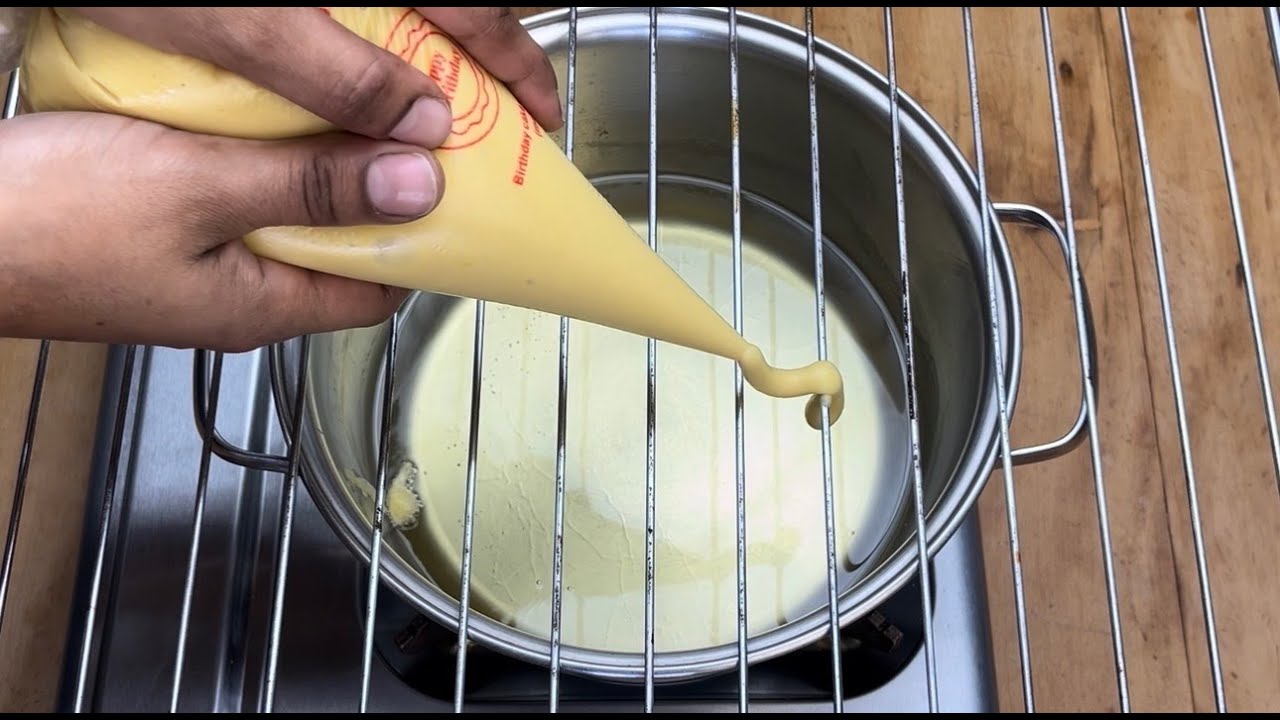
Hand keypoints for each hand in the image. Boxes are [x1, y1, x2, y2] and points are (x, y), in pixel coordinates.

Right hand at [0, 111, 443, 352]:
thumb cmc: (44, 225)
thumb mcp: (199, 190)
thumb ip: (309, 185)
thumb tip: (417, 185)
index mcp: (260, 307)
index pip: (379, 290)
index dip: (420, 240)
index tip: (449, 184)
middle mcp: (235, 296)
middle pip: (336, 246)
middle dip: (372, 190)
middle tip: (398, 128)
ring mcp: (194, 265)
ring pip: (284, 214)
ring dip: (312, 166)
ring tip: (337, 111)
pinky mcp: (155, 230)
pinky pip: (231, 194)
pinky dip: (256, 156)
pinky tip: (256, 113)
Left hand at [70, 7, 564, 146]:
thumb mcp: (250, 26)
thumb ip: (343, 76)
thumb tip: (423, 128)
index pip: (481, 11)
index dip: (520, 67)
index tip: (542, 117)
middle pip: (449, 14)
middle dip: (478, 73)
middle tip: (489, 133)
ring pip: (400, 22)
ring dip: (421, 72)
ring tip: (427, 129)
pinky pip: (350, 25)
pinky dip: (365, 64)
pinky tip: (348, 100)